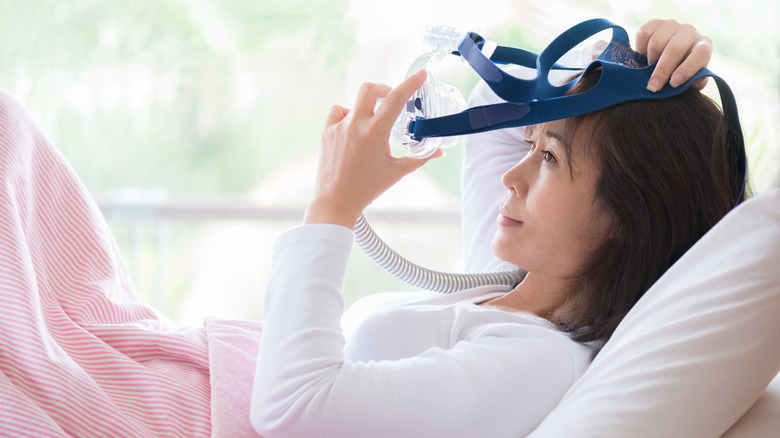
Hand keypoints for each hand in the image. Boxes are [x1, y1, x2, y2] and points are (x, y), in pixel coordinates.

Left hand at [304, 70, 441, 228]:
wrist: (335, 202)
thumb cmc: (366, 188)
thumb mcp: (396, 172)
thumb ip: (419, 159)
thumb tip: (437, 152)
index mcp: (374, 133)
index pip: (396, 99)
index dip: (411, 84)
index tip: (421, 74)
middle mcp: (355, 125)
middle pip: (369, 88)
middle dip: (383, 89)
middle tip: (390, 99)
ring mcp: (338, 128)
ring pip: (353, 102)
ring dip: (365, 107)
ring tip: (371, 125)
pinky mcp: (326, 133)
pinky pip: (337, 112)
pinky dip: (347, 115)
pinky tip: (353, 129)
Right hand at [634, 19, 712, 91]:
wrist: (663, 59)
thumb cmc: (679, 73)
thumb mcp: (689, 81)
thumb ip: (691, 83)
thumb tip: (686, 84)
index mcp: (703, 46)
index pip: (701, 53)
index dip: (688, 68)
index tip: (673, 83)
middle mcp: (689, 32)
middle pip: (675, 48)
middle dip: (662, 69)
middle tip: (653, 86)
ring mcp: (671, 25)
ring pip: (657, 42)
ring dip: (650, 60)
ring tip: (650, 68)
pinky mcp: (654, 23)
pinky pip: (644, 34)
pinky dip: (641, 48)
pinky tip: (644, 55)